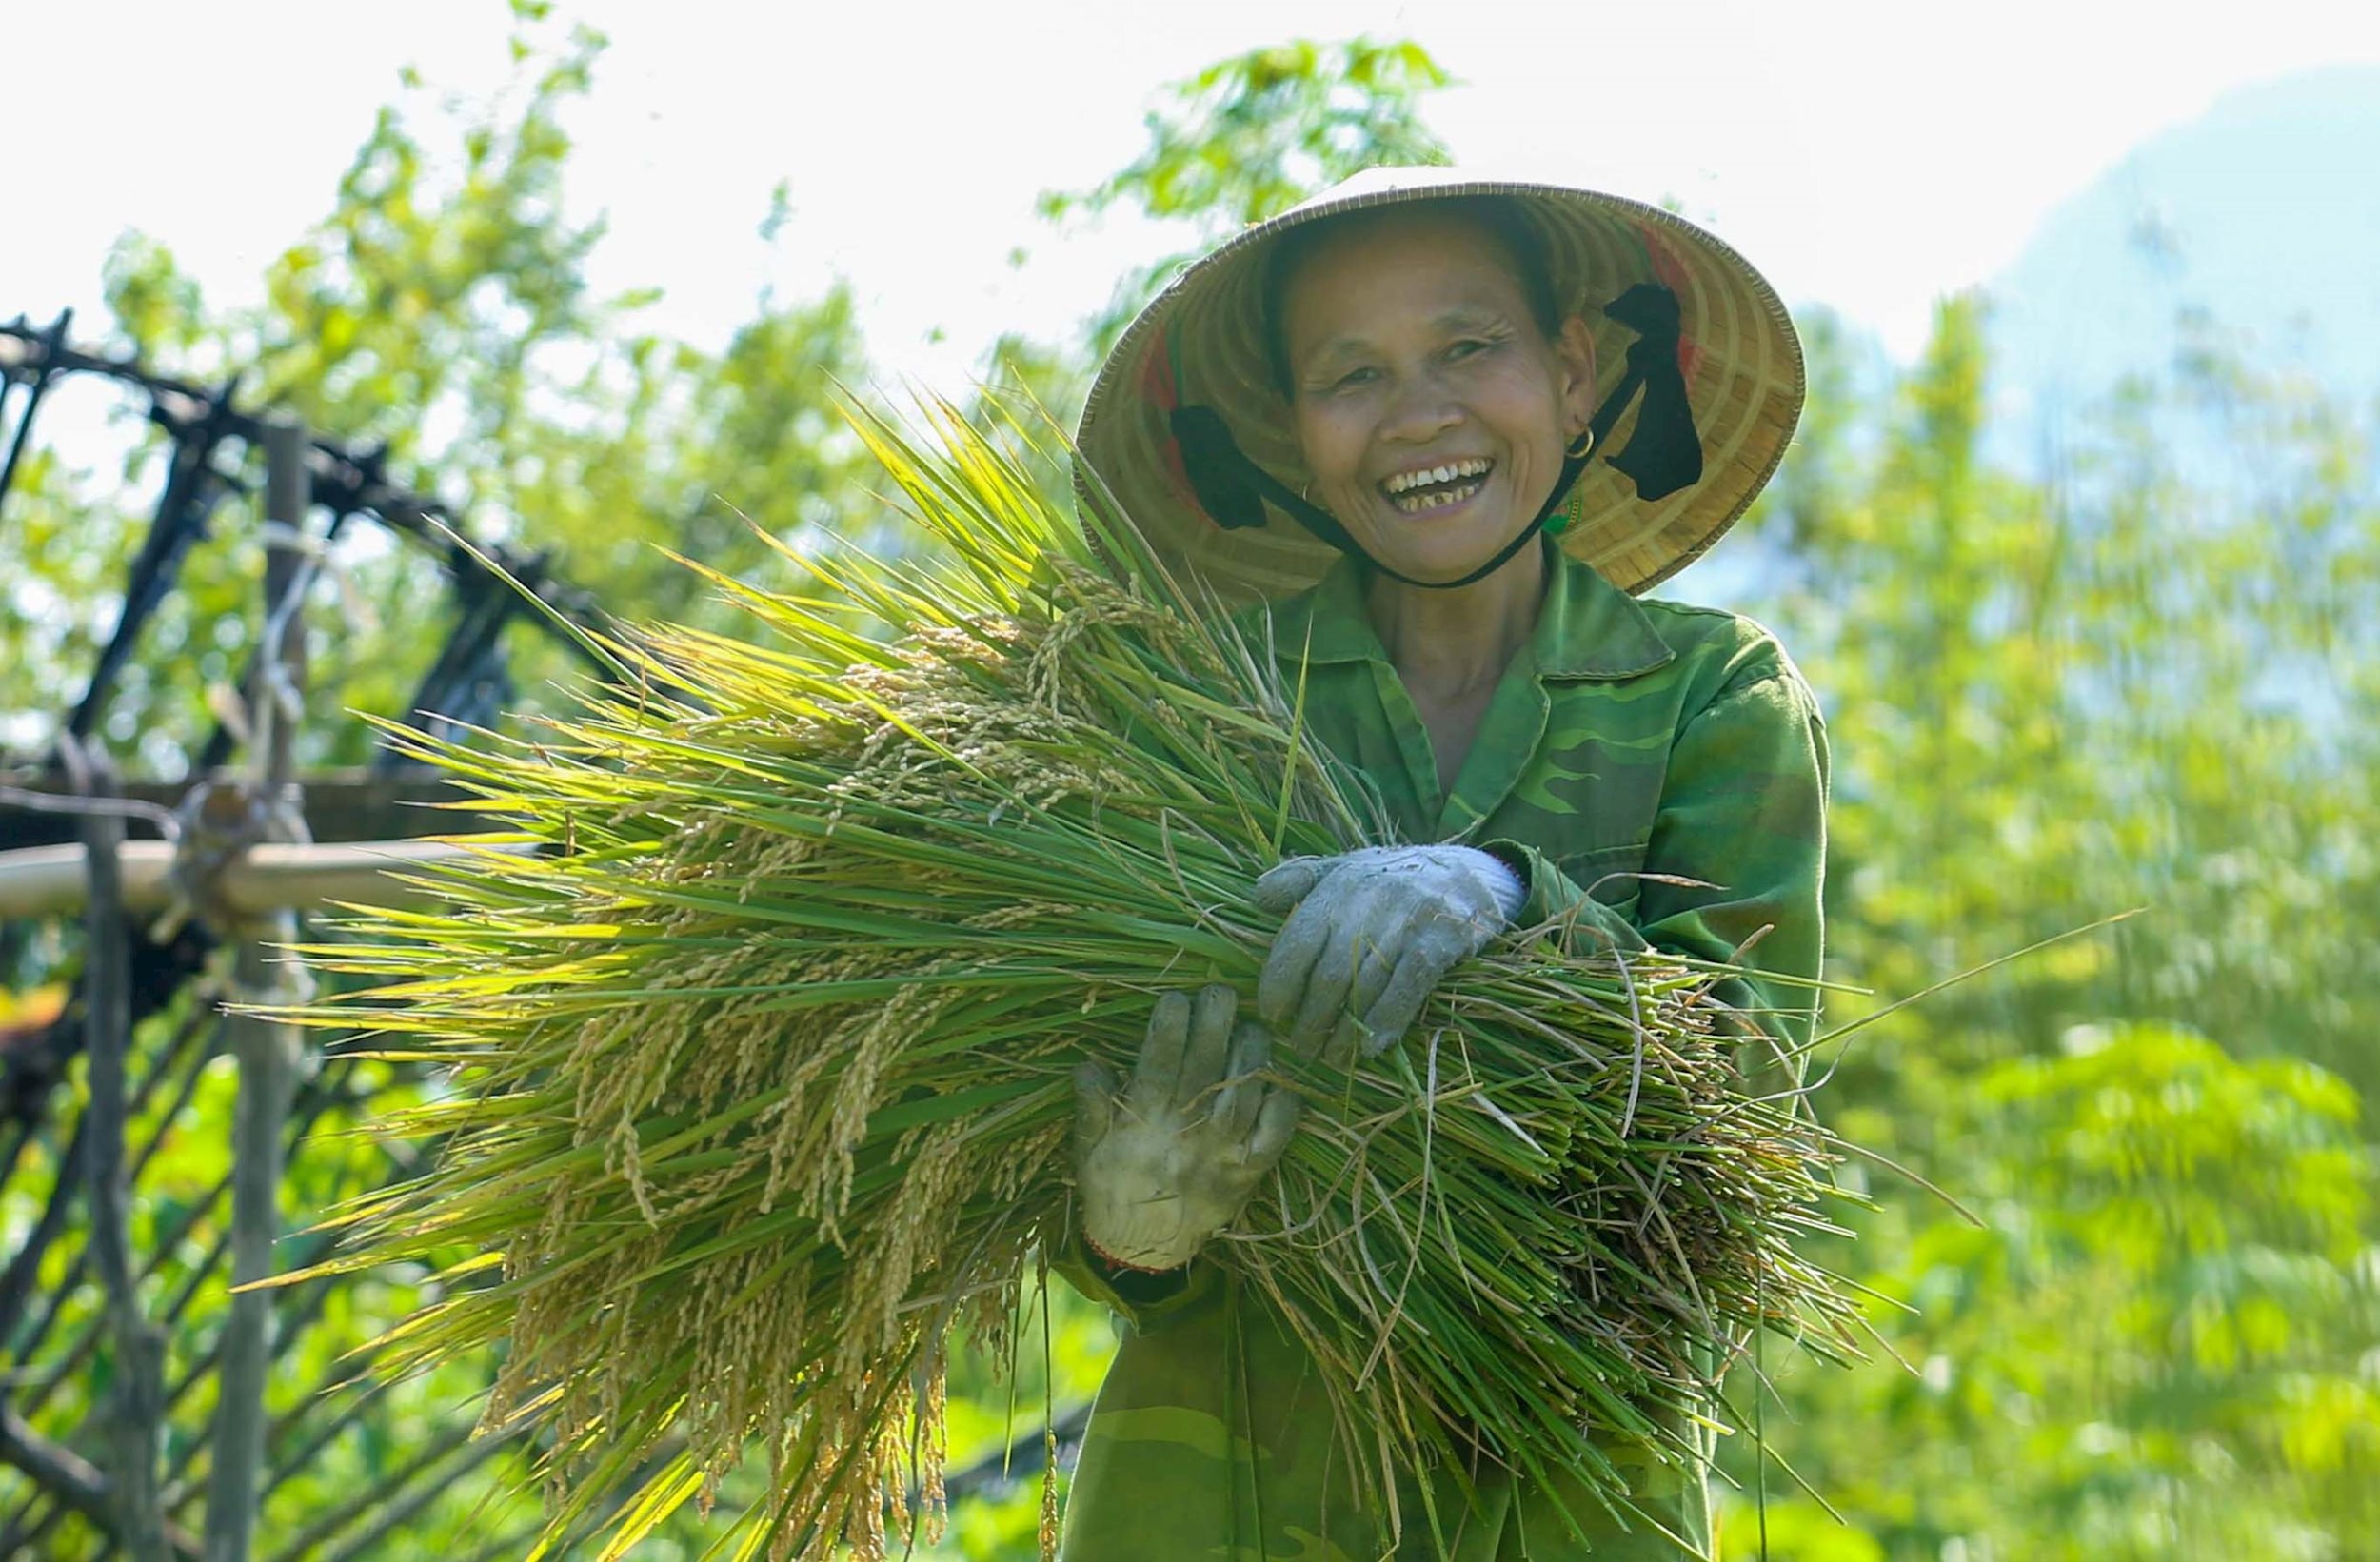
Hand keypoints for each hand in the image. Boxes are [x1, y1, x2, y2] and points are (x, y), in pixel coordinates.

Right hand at [1073, 985, 1300, 1271]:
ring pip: (1244, 1092)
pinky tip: (1279, 1079)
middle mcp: (1185, 1134)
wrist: (1143, 1251)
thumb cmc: (1113, 1188)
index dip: (1169, 1027)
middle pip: (1206, 1067)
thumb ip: (1091, 1106)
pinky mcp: (1249, 1173)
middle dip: (1214, 1022)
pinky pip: (1275, 1133)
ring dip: (1250, 1053)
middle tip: (1219, 992)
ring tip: (1250, 1026)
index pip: (1158, 1063)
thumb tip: (1089, 1063)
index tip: (1175, 998)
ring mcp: (1221, 1154)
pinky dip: (1282, 1104)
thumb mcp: (1088, 1148)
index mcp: (1143, 1124)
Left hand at [1253, 845, 1523, 1058]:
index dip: (1279, 985)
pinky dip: (1385, 1023)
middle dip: (1309, 1019)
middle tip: (1301, 1047)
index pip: (1298, 941)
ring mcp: (1409, 921)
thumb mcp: (1347, 866)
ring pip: (1364, 987)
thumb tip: (1258, 897)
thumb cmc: (1395, 877)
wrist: (1470, 870)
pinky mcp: (1443, 941)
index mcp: (1341, 884)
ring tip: (1331, 1056)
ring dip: (1344, 1031)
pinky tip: (1370, 1048)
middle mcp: (1371, 900)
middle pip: (1328, 974)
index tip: (1271, 1016)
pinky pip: (1407, 989)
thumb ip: (1301, 879)